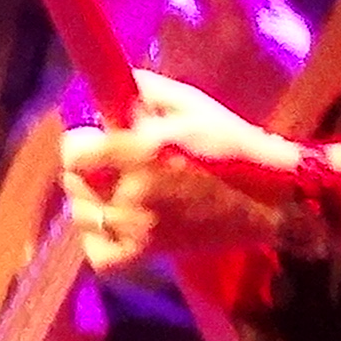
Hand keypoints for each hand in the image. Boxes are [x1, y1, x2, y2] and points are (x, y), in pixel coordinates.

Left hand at [60, 69, 297, 275]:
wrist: (267, 199)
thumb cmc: (230, 145)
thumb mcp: (190, 104)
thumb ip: (143, 90)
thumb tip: (108, 85)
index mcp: (143, 150)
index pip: (75, 152)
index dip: (82, 141)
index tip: (96, 137)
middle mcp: (135, 191)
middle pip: (73, 182)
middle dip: (86, 168)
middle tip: (108, 162)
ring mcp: (139, 228)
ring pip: (82, 215)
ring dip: (92, 201)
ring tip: (115, 191)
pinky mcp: (148, 254)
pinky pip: (98, 254)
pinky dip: (99, 240)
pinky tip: (115, 224)